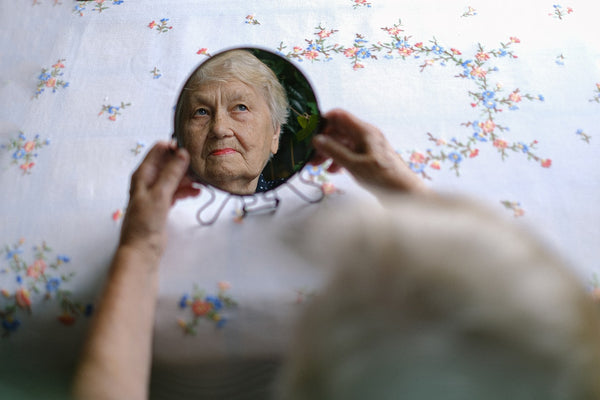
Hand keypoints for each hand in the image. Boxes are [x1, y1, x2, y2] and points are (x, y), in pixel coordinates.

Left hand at [119, 141, 200, 259]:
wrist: (142, 249)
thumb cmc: (145, 222)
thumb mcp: (160, 194)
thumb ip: (171, 173)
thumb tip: (182, 153)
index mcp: (143, 174)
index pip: (159, 150)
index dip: (175, 148)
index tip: (193, 150)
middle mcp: (149, 180)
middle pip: (169, 164)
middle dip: (185, 164)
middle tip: (203, 168)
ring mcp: (156, 192)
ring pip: (175, 178)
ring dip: (188, 178)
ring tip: (203, 182)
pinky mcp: (163, 204)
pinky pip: (177, 191)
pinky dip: (186, 190)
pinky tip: (197, 193)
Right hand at [310, 109, 427, 192]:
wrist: (404, 194)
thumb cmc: (384, 178)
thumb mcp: (354, 165)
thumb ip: (334, 151)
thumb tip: (317, 140)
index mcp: (365, 132)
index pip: (339, 116)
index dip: (323, 122)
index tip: (310, 134)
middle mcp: (366, 136)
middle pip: (339, 131)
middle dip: (323, 141)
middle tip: (311, 156)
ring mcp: (368, 147)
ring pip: (342, 143)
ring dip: (329, 152)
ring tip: (317, 166)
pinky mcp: (368, 159)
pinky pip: (349, 154)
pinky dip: (338, 160)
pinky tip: (332, 171)